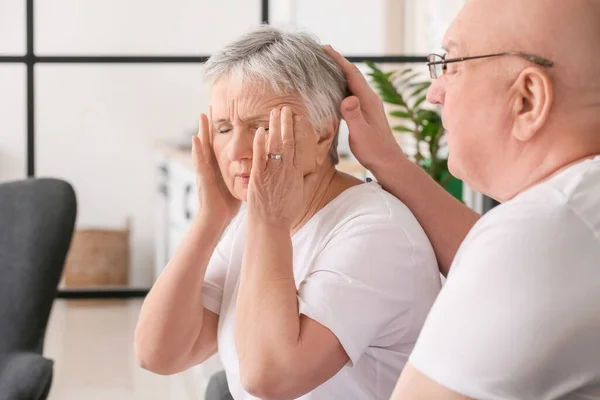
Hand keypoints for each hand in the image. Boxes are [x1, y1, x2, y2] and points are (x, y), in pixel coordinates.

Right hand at [192, 111, 240, 225]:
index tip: (225, 114)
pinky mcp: (203, 178)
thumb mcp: (236, 185)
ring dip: (201, 130)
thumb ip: (242, 174)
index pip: (220, 144)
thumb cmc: (226, 206)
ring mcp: (205, 171)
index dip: (221, 130)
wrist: (215, 220)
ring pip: (203, 147)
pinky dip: (197, 150)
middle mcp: (210, 166)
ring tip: (202, 114)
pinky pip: (200, 162)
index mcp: (218, 166)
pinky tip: (195, 138)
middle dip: (209, 124)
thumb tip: (257, 167)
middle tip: (210, 106)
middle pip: (210, 140)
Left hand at [247, 106, 306, 229]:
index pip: (298, 146)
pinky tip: (260, 130)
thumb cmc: (285, 213)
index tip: (297, 116)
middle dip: (287, 123)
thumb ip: (307, 179)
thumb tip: (314, 169)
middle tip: (286, 107)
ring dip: (275, 127)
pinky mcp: (259, 177)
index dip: (298, 130)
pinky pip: (260, 157)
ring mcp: (273, 173)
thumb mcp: (301, 194)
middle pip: (288, 141)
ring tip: (274, 112)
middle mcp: (286, 170)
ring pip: (275, 145)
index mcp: (296, 173)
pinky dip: (260, 143)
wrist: (270, 225)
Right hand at [323, 45, 405, 169]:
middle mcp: (369, 99)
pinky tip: (333, 91)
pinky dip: (341, 87)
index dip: (338, 60)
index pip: (352, 74)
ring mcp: (369, 105)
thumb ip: (353, 115)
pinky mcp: (366, 113)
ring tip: (323, 68)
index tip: (324, 48)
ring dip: (339, 74)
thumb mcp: (361, 133)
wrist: (388, 163)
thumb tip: (347, 98)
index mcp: (368, 100)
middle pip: (352, 75)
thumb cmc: (374, 150)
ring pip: (352, 84)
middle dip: (337, 62)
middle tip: (319, 54)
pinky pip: (352, 94)